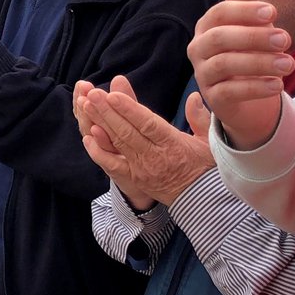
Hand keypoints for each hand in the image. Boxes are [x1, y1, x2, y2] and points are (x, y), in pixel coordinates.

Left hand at [78, 75, 215, 206]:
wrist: (202, 200)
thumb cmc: (205, 166)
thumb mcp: (208, 141)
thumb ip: (199, 118)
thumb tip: (195, 95)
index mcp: (174, 145)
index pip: (148, 125)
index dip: (129, 109)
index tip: (113, 95)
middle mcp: (155, 157)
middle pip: (127, 132)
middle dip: (108, 111)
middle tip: (92, 94)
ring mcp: (142, 169)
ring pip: (118, 143)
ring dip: (101, 123)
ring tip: (86, 104)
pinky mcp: (133, 178)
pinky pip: (112, 164)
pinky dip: (98, 150)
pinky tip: (88, 135)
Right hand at [187, 0, 288, 149]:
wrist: (249, 97)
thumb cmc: (250, 52)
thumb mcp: (252, 25)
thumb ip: (243, 0)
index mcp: (207, 27)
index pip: (218, 13)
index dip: (244, 11)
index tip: (273, 12)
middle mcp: (199, 49)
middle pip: (220, 38)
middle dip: (253, 37)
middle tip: (286, 39)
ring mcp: (203, 74)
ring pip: (225, 64)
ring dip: (259, 62)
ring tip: (288, 64)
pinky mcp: (214, 98)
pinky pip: (230, 92)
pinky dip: (255, 88)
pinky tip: (278, 84)